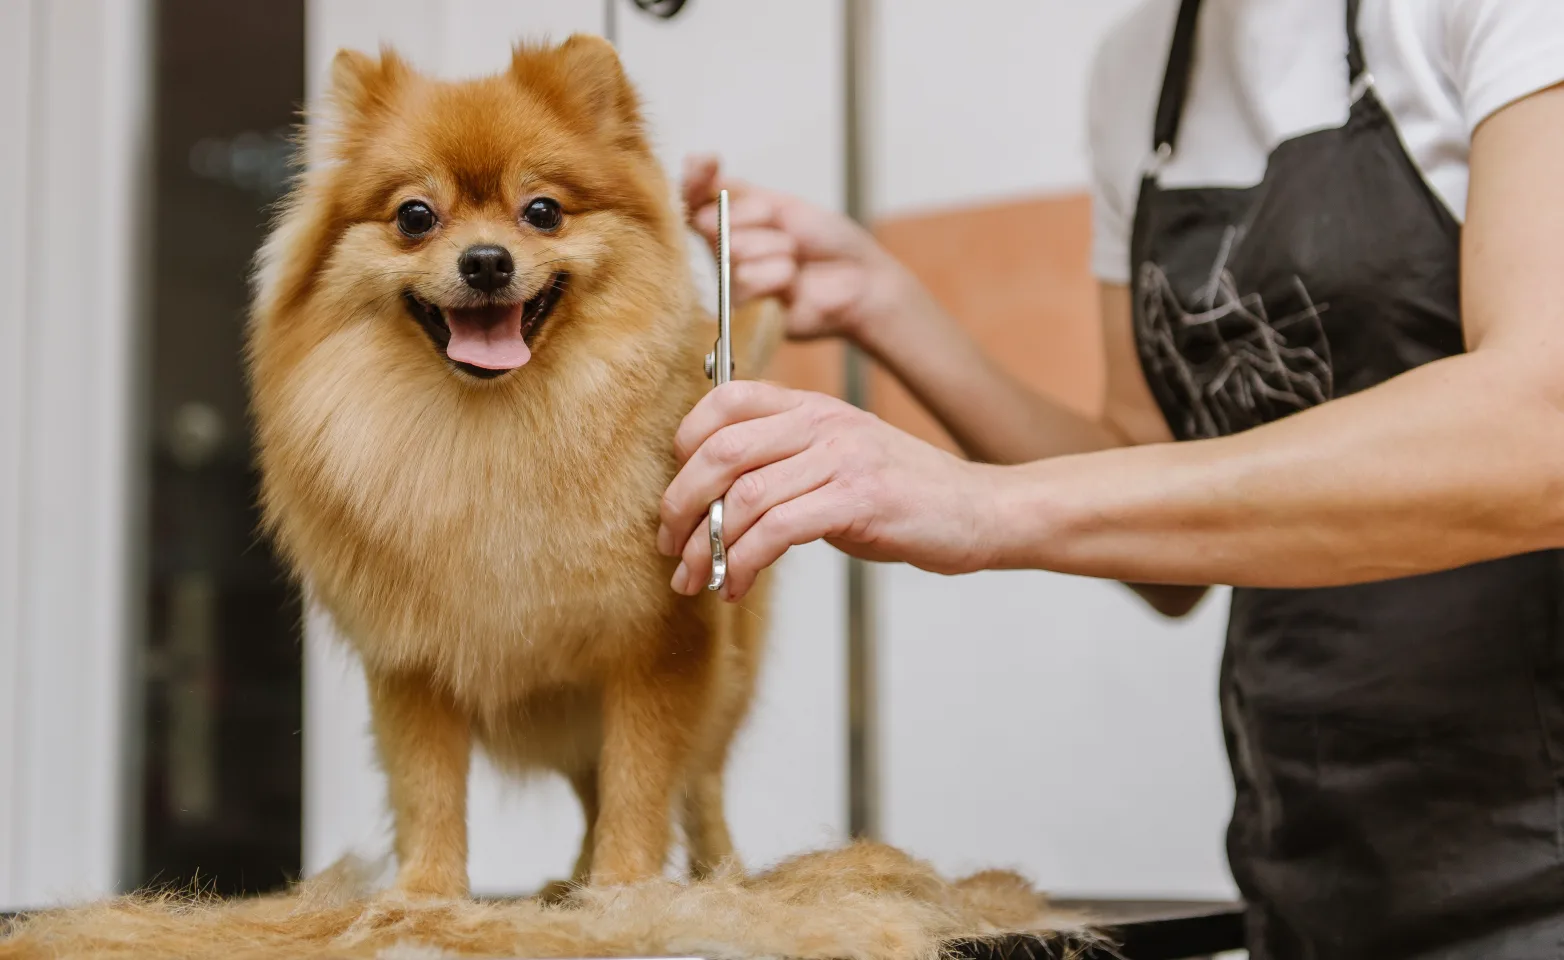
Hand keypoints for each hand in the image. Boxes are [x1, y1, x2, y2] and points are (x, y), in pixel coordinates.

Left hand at [656, 380, 1002, 600]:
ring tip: (695, 577)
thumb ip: (784, 462)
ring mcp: (842, 457)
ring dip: (708, 545)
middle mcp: (822, 422)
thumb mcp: (838, 459)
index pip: (724, 400)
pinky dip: (745, 562)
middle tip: (669, 546)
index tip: (676, 495)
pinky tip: (737, 585)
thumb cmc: (905, 495)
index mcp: (811, 406)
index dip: (684, 444)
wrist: (981, 511)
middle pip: (721, 449)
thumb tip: (713, 500)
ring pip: (744, 495)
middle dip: (680, 504)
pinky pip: (778, 529)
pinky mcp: (859, 499)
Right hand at [682, 154, 911, 342]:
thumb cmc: (827, 242)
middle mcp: (723, 252)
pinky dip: (777, 275)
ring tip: (795, 259)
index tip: (706, 163)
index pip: (691, 197)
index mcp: (730, 222)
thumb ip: (737, 191)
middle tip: (789, 233)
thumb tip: (694, 164)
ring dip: (775, 248)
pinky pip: (745, 281)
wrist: (861, 279)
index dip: (693, 179)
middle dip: (757, 218)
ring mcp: (732, 282)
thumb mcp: (782, 203)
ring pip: (732, 250)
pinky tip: (793, 282)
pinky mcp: (744, 312)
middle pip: (710, 221)